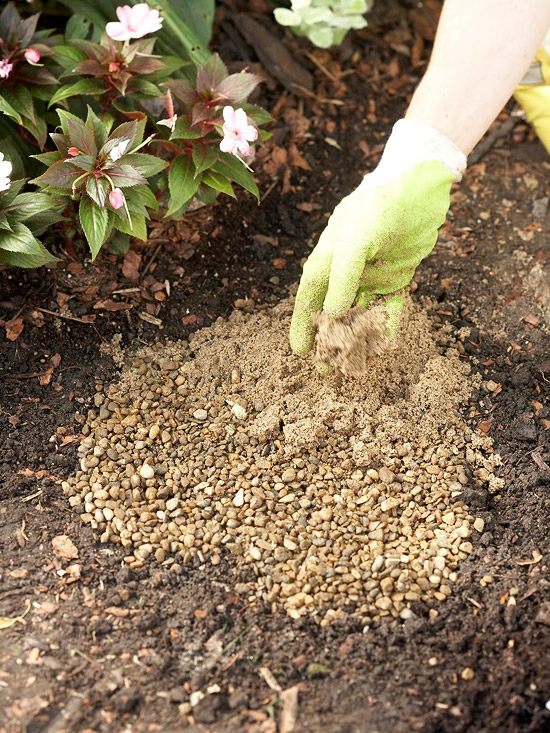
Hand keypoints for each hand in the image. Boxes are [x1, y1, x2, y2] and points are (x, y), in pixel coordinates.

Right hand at [289, 120, 466, 356]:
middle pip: (334, 313)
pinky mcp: (398, 277)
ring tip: (356, 366)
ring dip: (359, 339)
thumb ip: (343, 278)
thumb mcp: (356, 241)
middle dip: (331, 341)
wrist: (419, 185)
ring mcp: (372, 276)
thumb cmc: (377, 207)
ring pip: (362, 314)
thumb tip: (331, 316)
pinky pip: (391, 307)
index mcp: (327, 260)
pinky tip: (387, 345)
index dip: (302, 326)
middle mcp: (346, 272)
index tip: (299, 352)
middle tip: (329, 370)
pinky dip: (389, 324)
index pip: (308, 299)